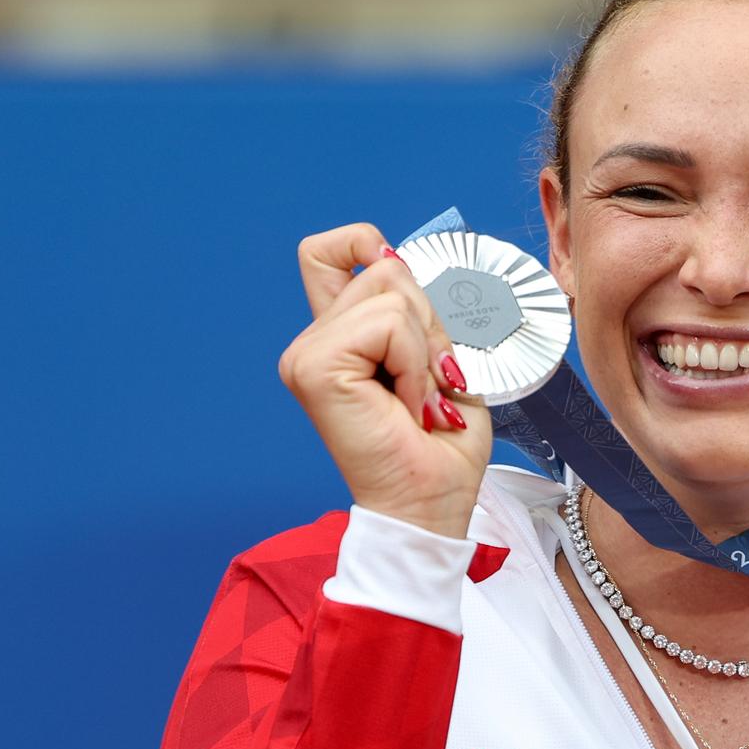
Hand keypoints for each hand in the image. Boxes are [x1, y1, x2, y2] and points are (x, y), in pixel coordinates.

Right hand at [278, 223, 490, 538]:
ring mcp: (307, 354)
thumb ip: (414, 311)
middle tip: (429, 385)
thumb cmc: (441, 446)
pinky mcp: (315, 367)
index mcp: (338, 337)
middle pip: (384, 266)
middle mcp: (314, 342)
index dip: (366, 244)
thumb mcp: (440, 360)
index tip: (406, 301)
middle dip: (430, 322)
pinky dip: (416, 364)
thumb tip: (394, 255)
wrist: (432, 503)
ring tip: (420, 400)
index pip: (327, 252)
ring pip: (392, 292)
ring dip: (426, 348)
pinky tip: (409, 407)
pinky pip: (389, 324)